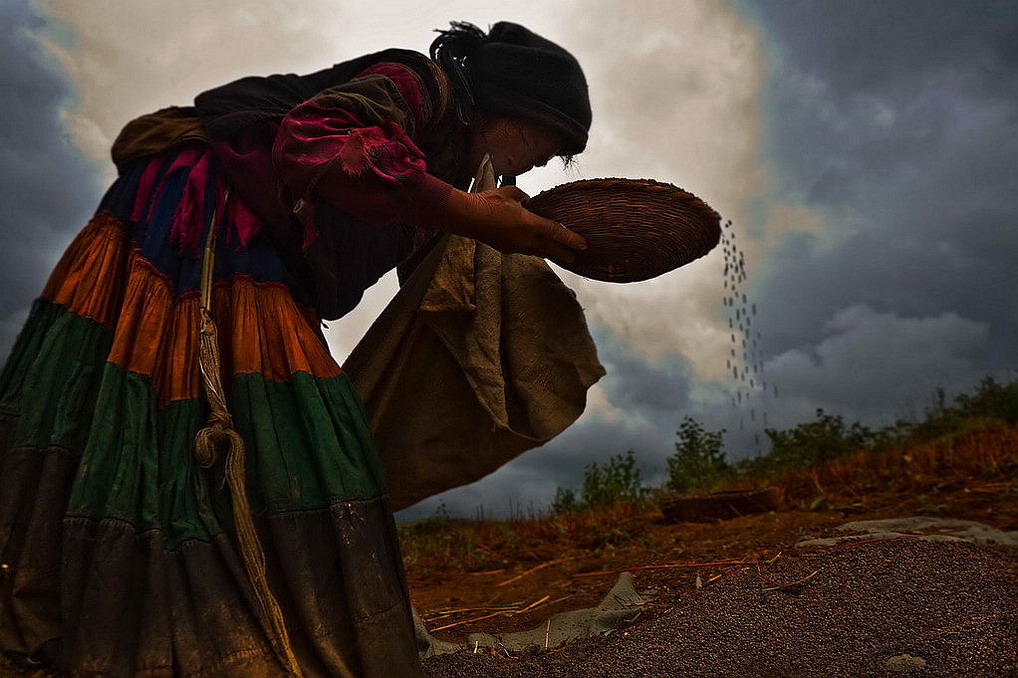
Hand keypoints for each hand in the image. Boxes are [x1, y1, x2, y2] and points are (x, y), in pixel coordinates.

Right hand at [444, 186, 586, 263]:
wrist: (467, 217)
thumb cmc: (487, 202)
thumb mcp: (510, 192)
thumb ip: (525, 197)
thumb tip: (530, 202)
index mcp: (528, 223)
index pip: (555, 232)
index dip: (571, 239)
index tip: (583, 245)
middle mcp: (524, 238)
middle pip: (550, 248)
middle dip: (564, 253)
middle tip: (576, 258)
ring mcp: (516, 246)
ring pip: (538, 251)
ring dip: (550, 253)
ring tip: (560, 255)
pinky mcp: (507, 250)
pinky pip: (526, 250)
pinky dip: (535, 249)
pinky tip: (538, 248)